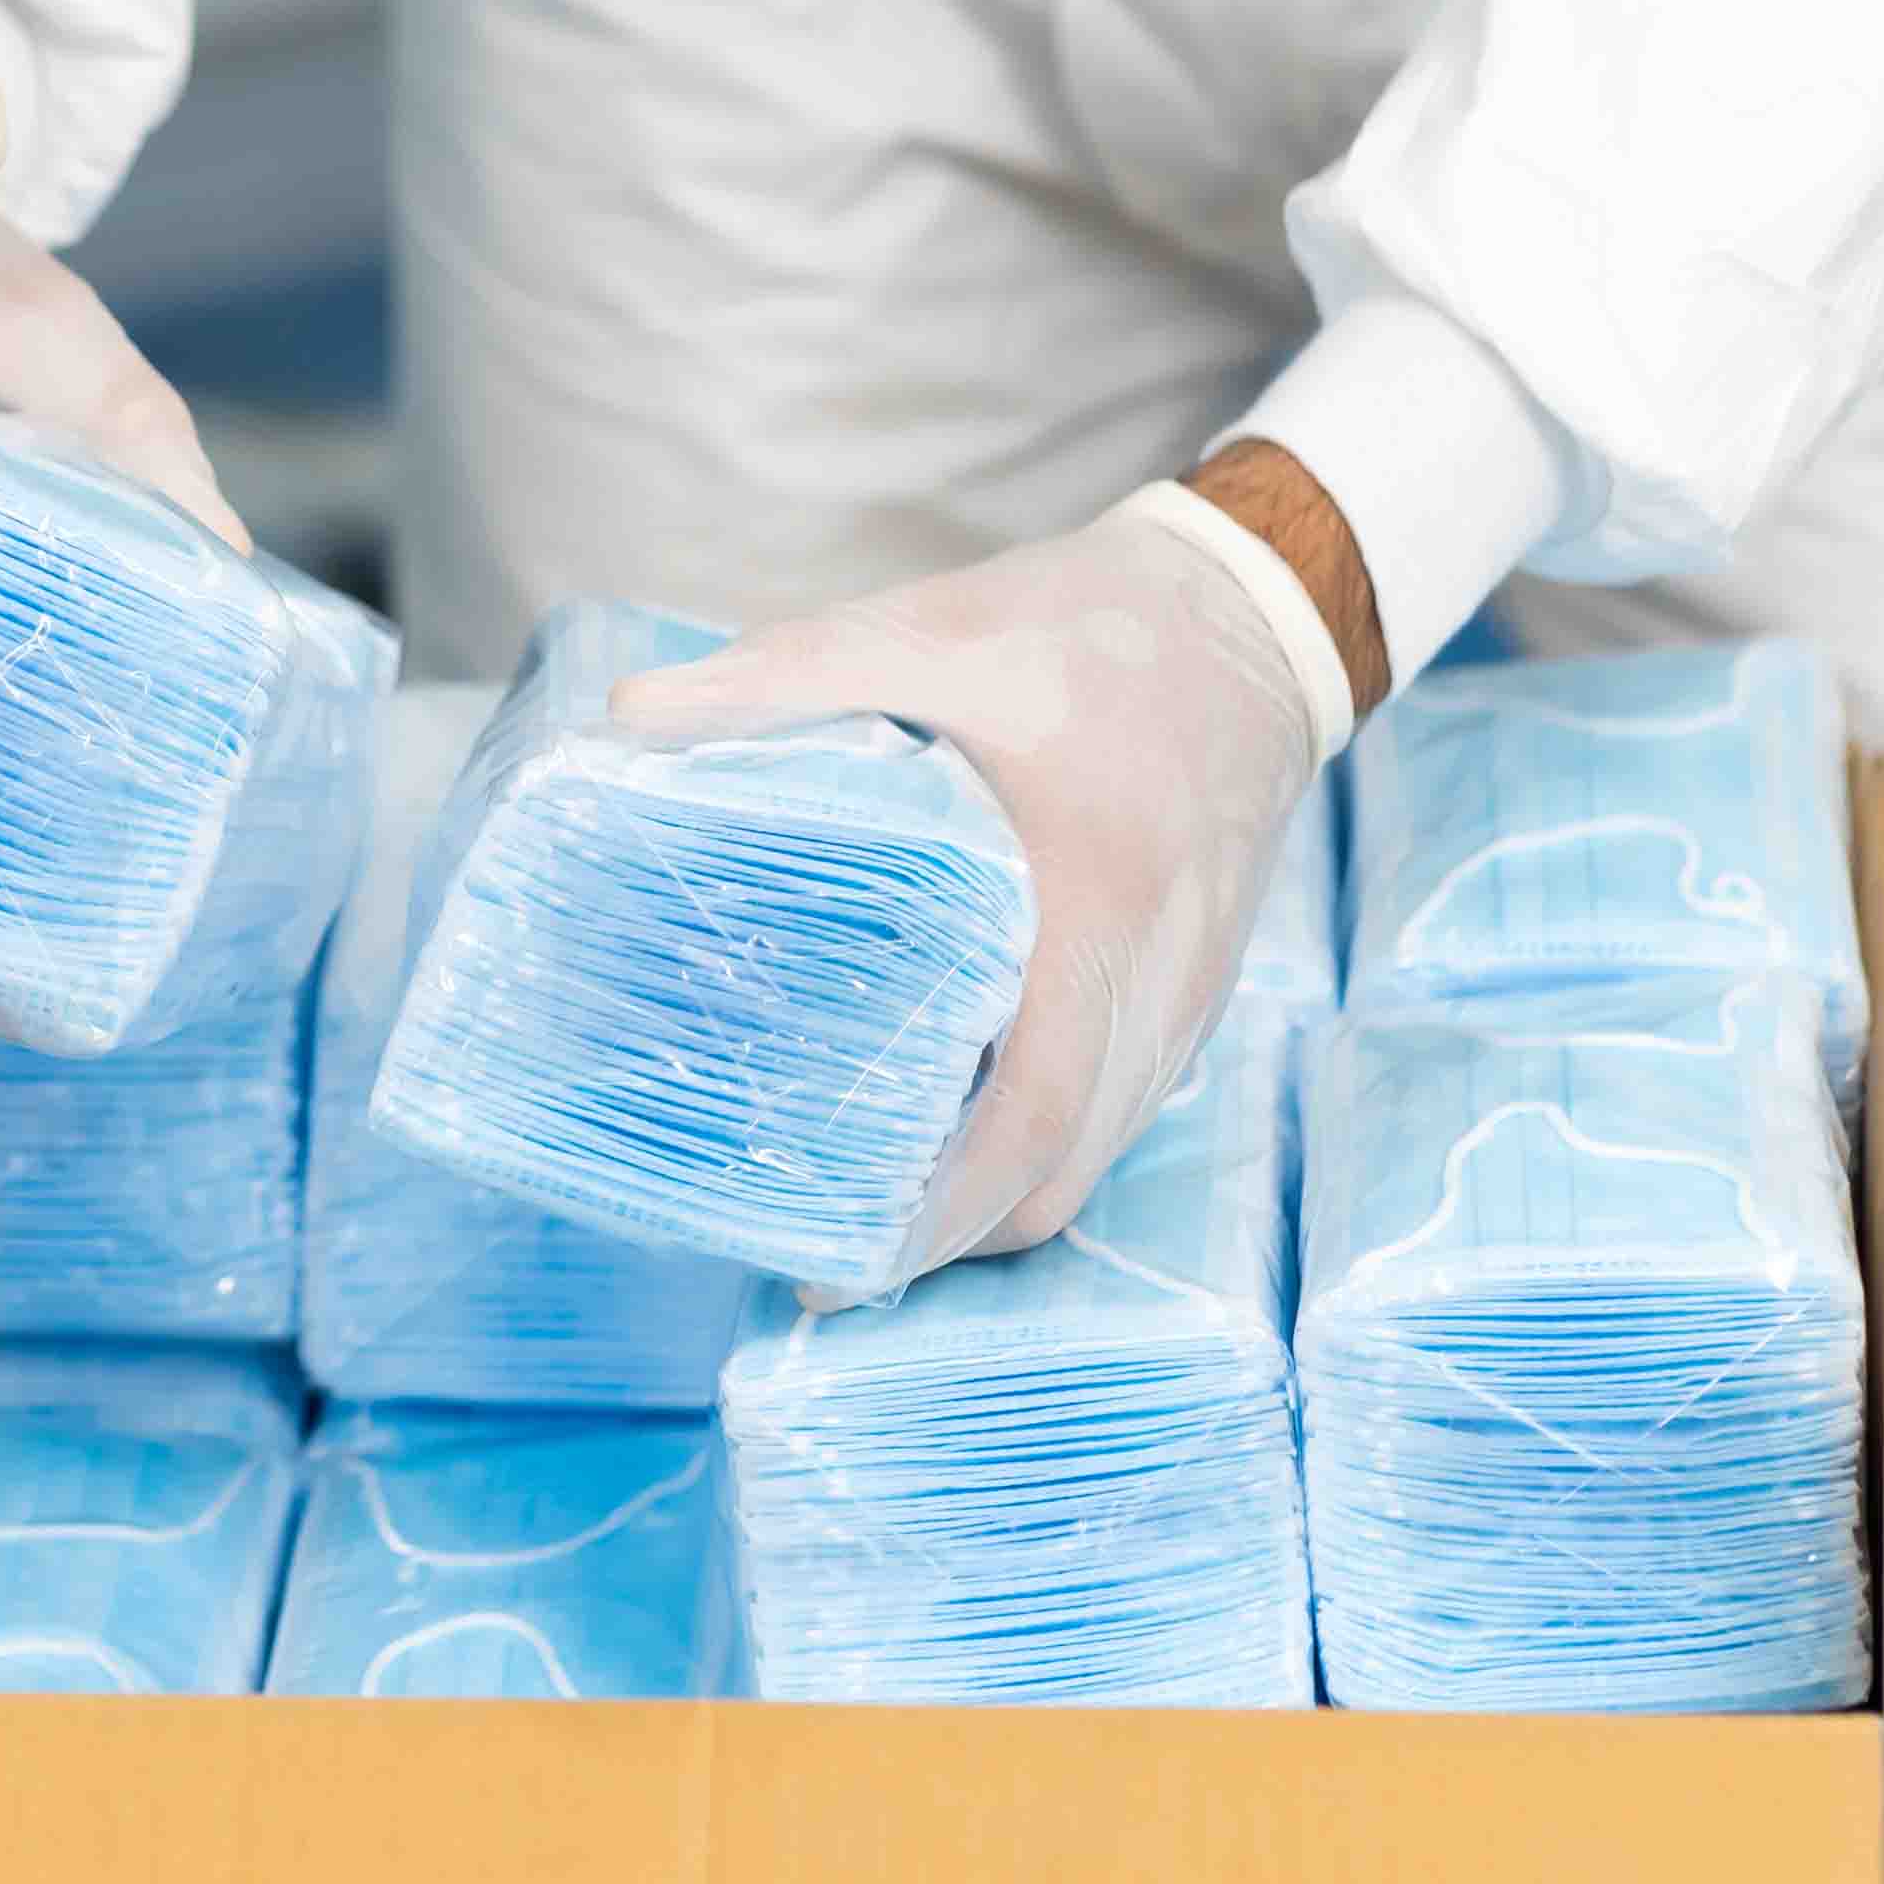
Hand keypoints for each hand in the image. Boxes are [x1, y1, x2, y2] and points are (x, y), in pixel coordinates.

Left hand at [608, 482, 1349, 1282]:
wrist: (1252, 617)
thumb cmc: (1094, 630)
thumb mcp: (935, 630)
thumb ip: (787, 672)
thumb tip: (632, 714)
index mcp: (1097, 902)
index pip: (1029, 1116)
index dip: (932, 1214)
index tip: (830, 1266)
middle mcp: (1157, 980)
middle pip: (1057, 1176)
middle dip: (941, 1243)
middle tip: (814, 1256)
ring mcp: (1185, 999)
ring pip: (1091, 1162)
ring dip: (986, 1209)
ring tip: (863, 1214)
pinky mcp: (1188, 996)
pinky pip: (1114, 1116)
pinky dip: (1032, 1155)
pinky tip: (946, 1139)